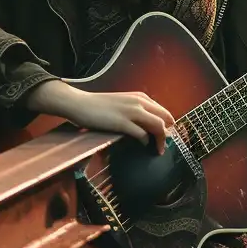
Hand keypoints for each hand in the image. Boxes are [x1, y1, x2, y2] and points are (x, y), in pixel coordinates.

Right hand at [34, 80, 174, 150]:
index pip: (163, 111)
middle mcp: (139, 102)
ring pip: (158, 126)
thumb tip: (143, 124)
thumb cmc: (97, 106)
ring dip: (161, 140)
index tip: (165, 136)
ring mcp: (131, 112)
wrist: (79, 103)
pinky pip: (142, 134)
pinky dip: (145, 142)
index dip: (167, 125)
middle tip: (164, 145)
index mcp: (140, 97)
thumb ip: (133, 110)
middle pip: (165, 118)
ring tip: (158, 150)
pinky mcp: (122, 123)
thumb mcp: (121, 103)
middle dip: (167, 133)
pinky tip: (143, 146)